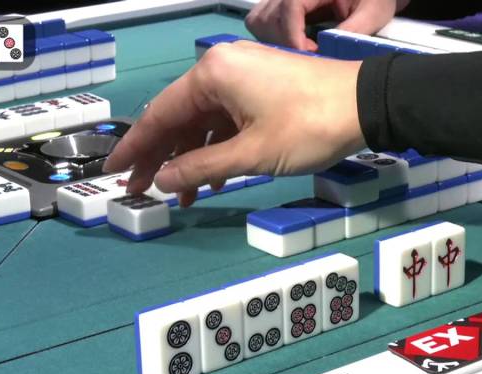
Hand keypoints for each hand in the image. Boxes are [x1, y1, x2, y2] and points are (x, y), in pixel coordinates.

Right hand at [104, 41, 364, 206]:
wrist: (367, 105)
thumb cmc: (308, 126)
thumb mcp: (250, 155)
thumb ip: (199, 167)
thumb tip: (160, 180)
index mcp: (211, 75)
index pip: (160, 115)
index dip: (135, 148)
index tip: (114, 173)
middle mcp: (221, 69)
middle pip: (178, 117)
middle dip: (161, 157)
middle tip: (140, 192)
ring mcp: (243, 76)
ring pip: (203, 122)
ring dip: (191, 159)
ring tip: (182, 197)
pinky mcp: (261, 88)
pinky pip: (226, 120)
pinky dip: (217, 150)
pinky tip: (213, 180)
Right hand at [246, 0, 408, 50]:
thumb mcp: (373, 12)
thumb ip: (354, 30)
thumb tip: (331, 52)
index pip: (290, 7)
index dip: (295, 35)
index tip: (310, 55)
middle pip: (267, 16)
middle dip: (285, 42)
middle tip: (309, 56)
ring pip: (258, 20)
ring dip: (274, 41)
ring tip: (301, 50)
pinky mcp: (278, 5)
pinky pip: (260, 21)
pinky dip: (270, 37)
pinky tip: (294, 44)